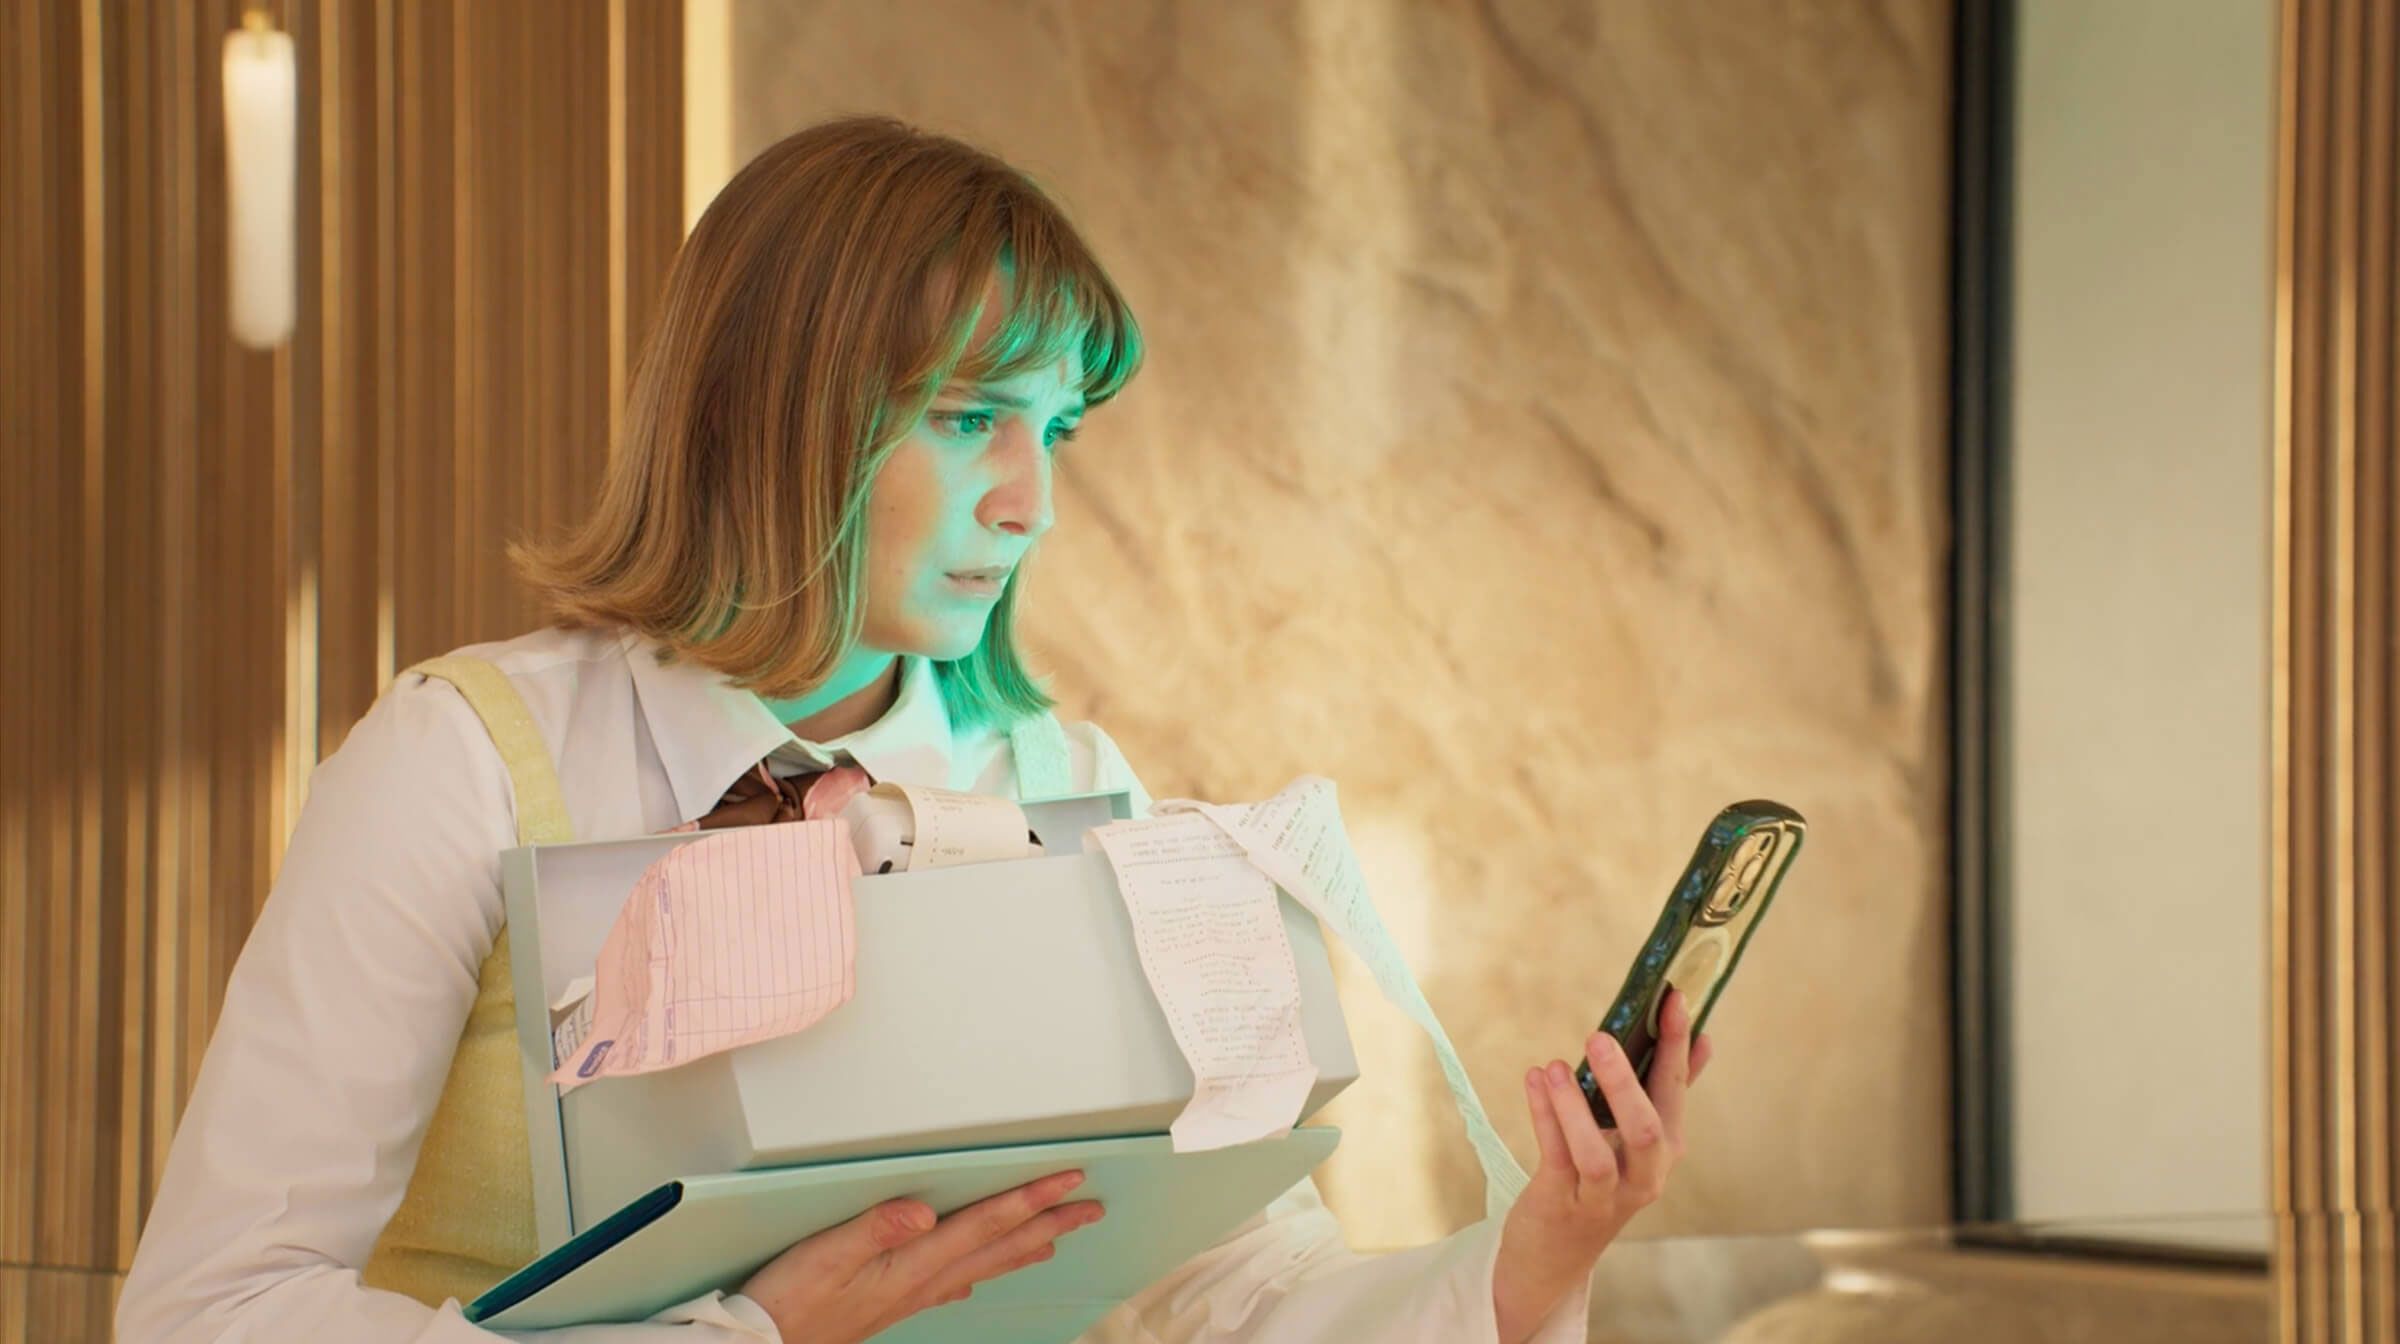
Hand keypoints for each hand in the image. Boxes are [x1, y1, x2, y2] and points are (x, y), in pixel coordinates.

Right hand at [738, 1168, 1104, 1342]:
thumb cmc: (790, 1301)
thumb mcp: (826, 1256)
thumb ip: (876, 1228)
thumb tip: (923, 1209)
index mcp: (914, 1263)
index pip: (986, 1224)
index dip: (1030, 1199)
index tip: (1070, 1180)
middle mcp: (922, 1281)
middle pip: (998, 1247)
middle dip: (1047, 1223)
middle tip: (1089, 1209)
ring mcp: (910, 1296)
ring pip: (982, 1266)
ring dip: (1023, 1247)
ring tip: (1054, 1237)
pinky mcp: (892, 1303)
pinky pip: (951, 1283)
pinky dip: (977, 1273)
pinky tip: (974, 1277)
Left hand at [1491, 987, 1715, 1343]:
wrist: (1555, 1255)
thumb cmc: (1599, 1182)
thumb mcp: (1637, 1139)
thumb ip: (1668, 1090)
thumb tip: (1704, 1039)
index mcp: (1666, 1149)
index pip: (1675, 1090)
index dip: (1676, 1044)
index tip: (1674, 997)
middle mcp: (1645, 1175)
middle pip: (1647, 1129)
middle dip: (1624, 1081)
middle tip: (1598, 1034)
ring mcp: (1605, 1195)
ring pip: (1597, 1155)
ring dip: (1573, 1107)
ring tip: (1553, 1067)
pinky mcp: (1562, 1203)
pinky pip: (1556, 1158)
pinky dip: (1544, 1116)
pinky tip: (1534, 1080)